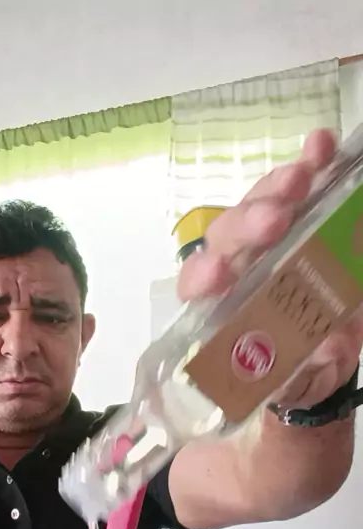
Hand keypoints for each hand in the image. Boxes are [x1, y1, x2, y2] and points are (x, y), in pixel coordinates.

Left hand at [178, 129, 362, 408]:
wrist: (319, 359)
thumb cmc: (292, 372)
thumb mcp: (296, 381)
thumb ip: (306, 369)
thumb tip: (329, 345)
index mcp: (220, 306)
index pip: (199, 285)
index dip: (205, 276)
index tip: (221, 273)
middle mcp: (237, 265)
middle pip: (230, 236)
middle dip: (249, 223)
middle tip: (276, 218)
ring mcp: (268, 239)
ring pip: (261, 204)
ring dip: (279, 187)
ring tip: (303, 175)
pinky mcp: (300, 218)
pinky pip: (300, 187)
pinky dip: (311, 165)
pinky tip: (323, 147)